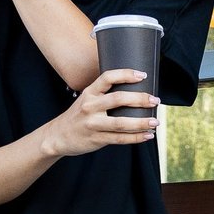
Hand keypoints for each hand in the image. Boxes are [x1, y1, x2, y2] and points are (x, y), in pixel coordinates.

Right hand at [41, 68, 159, 157]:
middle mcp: (90, 107)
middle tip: (155, 100)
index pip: (107, 77)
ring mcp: (93, 124)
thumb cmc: (78, 116)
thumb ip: (104, 95)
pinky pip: (120, 139)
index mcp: (89, 92)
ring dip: (141, 122)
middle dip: (140, 98)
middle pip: (118, 99)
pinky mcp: (97, 139)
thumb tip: (133, 91)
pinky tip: (147, 135)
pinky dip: (136, 137)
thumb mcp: (86, 99)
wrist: (58, 136)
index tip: (142, 75)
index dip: (126, 74)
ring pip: (121, 123)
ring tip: (155, 121)